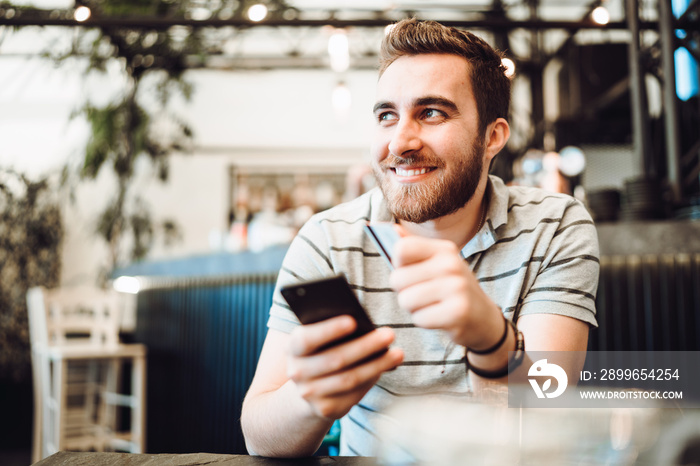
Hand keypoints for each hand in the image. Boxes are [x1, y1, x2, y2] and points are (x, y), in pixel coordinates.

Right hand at [287, 315, 403, 419]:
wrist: (307, 387)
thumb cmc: (321, 350)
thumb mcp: (320, 338)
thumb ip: (334, 329)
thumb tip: (366, 326)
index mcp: (293, 348)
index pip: (307, 339)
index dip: (329, 330)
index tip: (353, 320)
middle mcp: (297, 373)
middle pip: (335, 359)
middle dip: (365, 346)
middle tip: (389, 333)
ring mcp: (310, 394)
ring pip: (349, 379)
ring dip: (377, 365)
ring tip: (397, 353)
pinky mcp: (326, 409)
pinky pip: (354, 393)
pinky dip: (372, 378)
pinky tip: (387, 367)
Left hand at [390, 228, 503, 349]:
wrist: (483, 317)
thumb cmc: (451, 288)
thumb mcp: (436, 264)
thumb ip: (412, 248)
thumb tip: (389, 228)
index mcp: (444, 249)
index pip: (401, 248)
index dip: (397, 265)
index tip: (409, 271)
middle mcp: (451, 264)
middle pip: (398, 279)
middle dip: (404, 292)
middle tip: (423, 294)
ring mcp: (457, 287)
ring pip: (406, 300)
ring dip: (414, 308)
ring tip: (432, 305)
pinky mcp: (458, 312)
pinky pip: (419, 318)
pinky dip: (425, 321)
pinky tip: (440, 317)